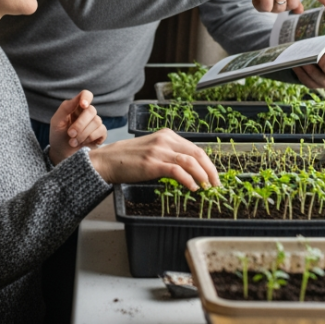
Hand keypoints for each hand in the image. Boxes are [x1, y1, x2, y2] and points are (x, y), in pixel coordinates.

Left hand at [48, 90, 106, 164]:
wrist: (61, 154)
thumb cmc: (58, 136)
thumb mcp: (56, 121)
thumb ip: (65, 108)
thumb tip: (79, 100)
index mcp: (76, 107)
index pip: (86, 95)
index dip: (86, 98)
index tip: (83, 105)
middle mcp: (87, 114)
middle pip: (91, 110)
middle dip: (80, 124)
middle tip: (70, 134)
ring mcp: (95, 124)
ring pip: (97, 121)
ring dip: (83, 133)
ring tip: (72, 142)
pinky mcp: (100, 135)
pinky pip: (102, 130)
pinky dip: (91, 137)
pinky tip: (82, 144)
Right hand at [88, 129, 218, 190]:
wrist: (107, 160)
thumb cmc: (128, 159)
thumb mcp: (152, 150)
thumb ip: (169, 154)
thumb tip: (189, 170)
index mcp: (167, 135)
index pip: (196, 148)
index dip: (208, 164)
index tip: (214, 176)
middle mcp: (165, 140)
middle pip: (198, 154)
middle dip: (211, 170)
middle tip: (217, 185)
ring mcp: (159, 151)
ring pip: (190, 162)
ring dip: (203, 176)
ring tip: (208, 188)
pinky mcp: (152, 163)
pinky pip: (177, 170)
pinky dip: (188, 180)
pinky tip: (193, 188)